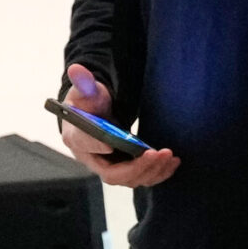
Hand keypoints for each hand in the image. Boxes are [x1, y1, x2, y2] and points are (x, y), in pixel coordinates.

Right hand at [59, 64, 179, 186]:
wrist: (94, 114)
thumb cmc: (87, 103)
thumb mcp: (86, 90)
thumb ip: (84, 82)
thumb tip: (77, 69)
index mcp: (75, 137)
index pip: (84, 145)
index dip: (97, 146)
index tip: (112, 143)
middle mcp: (91, 158)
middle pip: (112, 173)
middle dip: (137, 167)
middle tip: (158, 153)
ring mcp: (109, 166)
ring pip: (129, 179)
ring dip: (152, 171)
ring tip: (170, 157)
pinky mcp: (124, 169)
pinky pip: (140, 177)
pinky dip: (157, 173)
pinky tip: (172, 162)